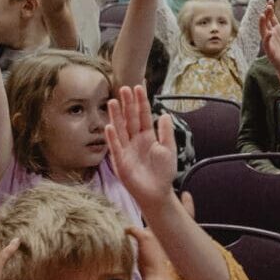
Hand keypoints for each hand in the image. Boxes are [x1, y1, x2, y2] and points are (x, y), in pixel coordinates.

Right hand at [99, 83, 178, 210]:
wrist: (157, 193)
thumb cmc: (163, 172)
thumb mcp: (168, 149)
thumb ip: (166, 132)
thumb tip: (165, 114)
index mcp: (147, 136)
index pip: (144, 115)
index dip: (141, 102)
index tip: (139, 87)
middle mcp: (135, 140)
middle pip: (130, 118)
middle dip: (128, 104)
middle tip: (124, 88)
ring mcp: (126, 149)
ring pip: (121, 129)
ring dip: (117, 116)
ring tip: (113, 102)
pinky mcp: (120, 161)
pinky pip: (116, 147)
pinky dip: (113, 138)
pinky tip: (110, 126)